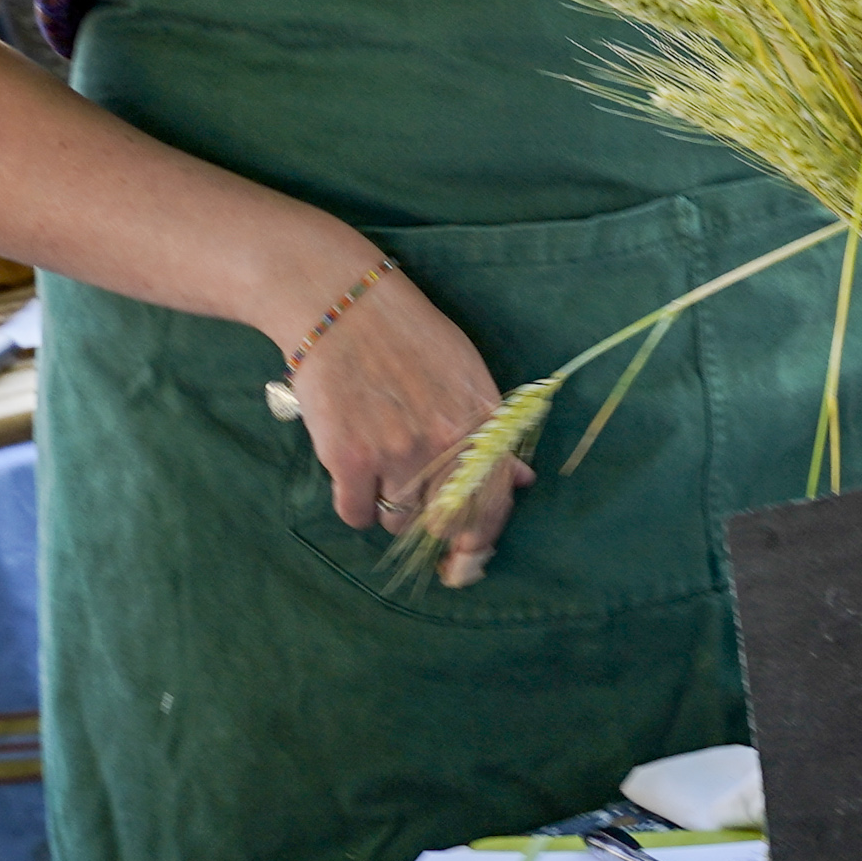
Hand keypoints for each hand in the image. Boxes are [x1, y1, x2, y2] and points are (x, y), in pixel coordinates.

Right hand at [288, 263, 525, 587]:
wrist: (340, 305)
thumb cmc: (405, 336)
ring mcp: (397, 452)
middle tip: (416, 511)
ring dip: (390, 508)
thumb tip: (521, 480)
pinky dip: (353, 504)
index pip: (494, 503)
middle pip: (446, 522)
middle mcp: (444, 443)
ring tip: (379, 468)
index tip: (469, 555)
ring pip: (399, 521)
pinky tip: (351, 475)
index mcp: (480, 421)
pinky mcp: (349, 458)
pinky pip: (356, 514)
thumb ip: (493, 430)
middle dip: (433, 528)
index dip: (482, 539)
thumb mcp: (465, 372)